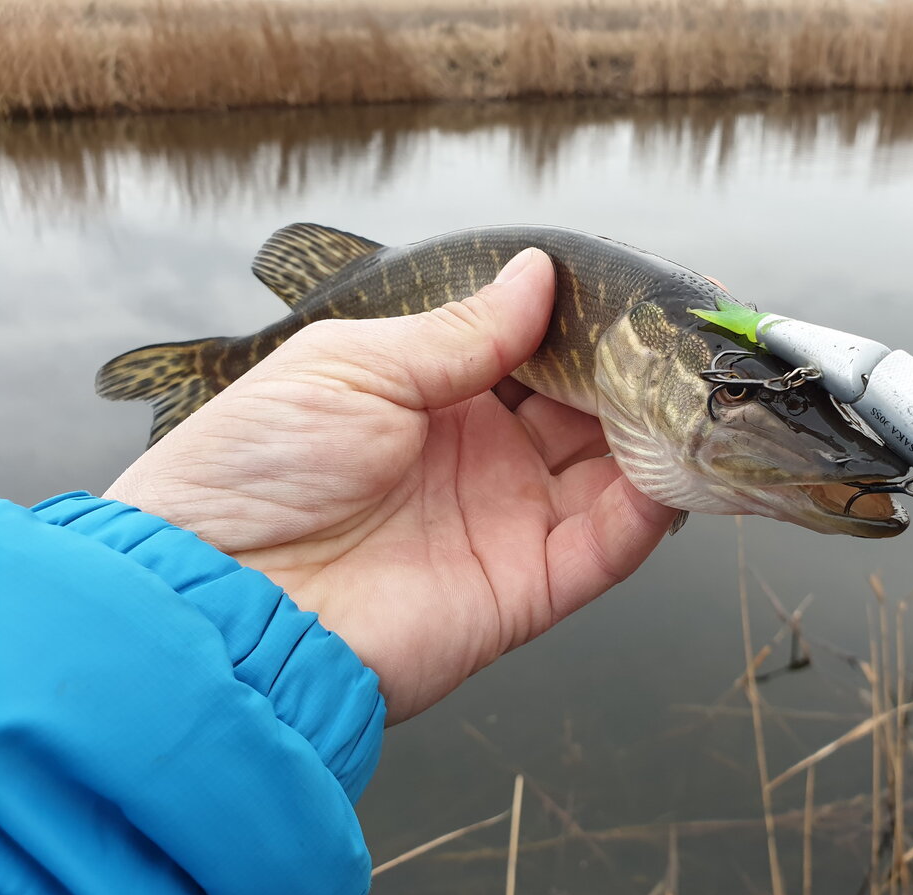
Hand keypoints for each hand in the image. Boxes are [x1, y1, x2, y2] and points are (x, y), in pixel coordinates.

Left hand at [105, 249, 676, 722]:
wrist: (221, 603)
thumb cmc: (258, 468)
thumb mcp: (354, 367)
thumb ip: (460, 331)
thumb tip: (538, 273)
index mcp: (433, 395)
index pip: (532, 350)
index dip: (582, 323)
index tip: (631, 292)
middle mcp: (481, 455)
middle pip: (583, 409)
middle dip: (630, 374)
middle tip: (678, 340)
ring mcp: (506, 521)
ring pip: (609, 474)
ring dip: (652, 436)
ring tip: (691, 396)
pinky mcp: (524, 589)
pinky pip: (604, 549)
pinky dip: (644, 514)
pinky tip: (668, 472)